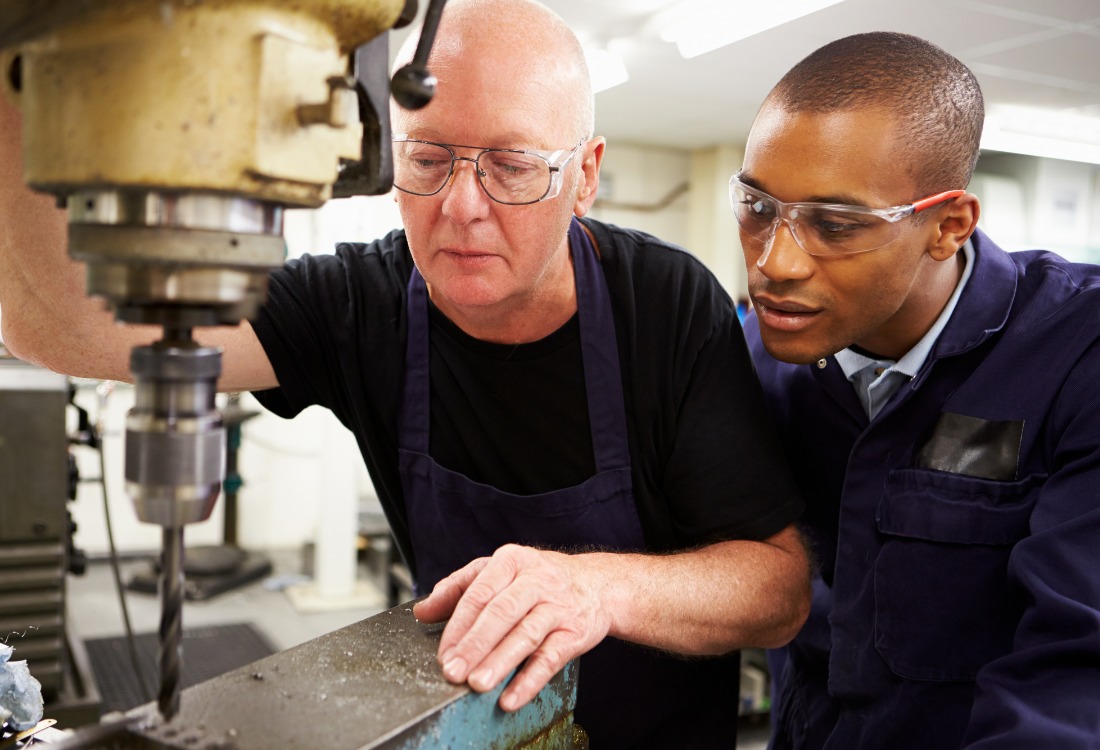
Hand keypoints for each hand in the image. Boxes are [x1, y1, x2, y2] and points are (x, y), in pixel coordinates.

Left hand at [413, 544, 610, 711]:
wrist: (597, 585)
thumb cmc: (540, 580)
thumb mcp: (501, 572)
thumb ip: (459, 589)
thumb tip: (423, 611)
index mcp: (511, 561)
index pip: (479, 593)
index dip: (458, 625)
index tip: (443, 652)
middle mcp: (536, 581)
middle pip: (501, 613)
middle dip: (474, 645)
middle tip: (454, 671)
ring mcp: (557, 606)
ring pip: (525, 635)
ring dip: (499, 662)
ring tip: (477, 684)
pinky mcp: (575, 632)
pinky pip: (550, 658)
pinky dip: (529, 680)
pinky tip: (510, 697)